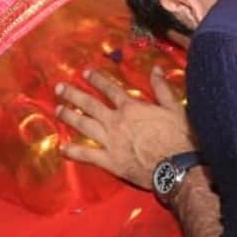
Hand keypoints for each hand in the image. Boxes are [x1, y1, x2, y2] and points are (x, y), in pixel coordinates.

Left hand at [56, 67, 192, 191]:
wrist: (176, 167)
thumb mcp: (174, 108)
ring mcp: (110, 142)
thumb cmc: (178, 137)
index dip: (97, 79)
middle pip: (90, 105)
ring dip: (69, 117)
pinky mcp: (110, 161)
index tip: (85, 72)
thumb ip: (162, 88)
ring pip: (84, 126)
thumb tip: (155, 69)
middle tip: (58, 88)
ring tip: (57, 110)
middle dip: (73, 95)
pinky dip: (74, 152)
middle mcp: (116, 122)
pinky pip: (88, 155)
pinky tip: (63, 149)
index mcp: (131, 107)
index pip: (110, 89)